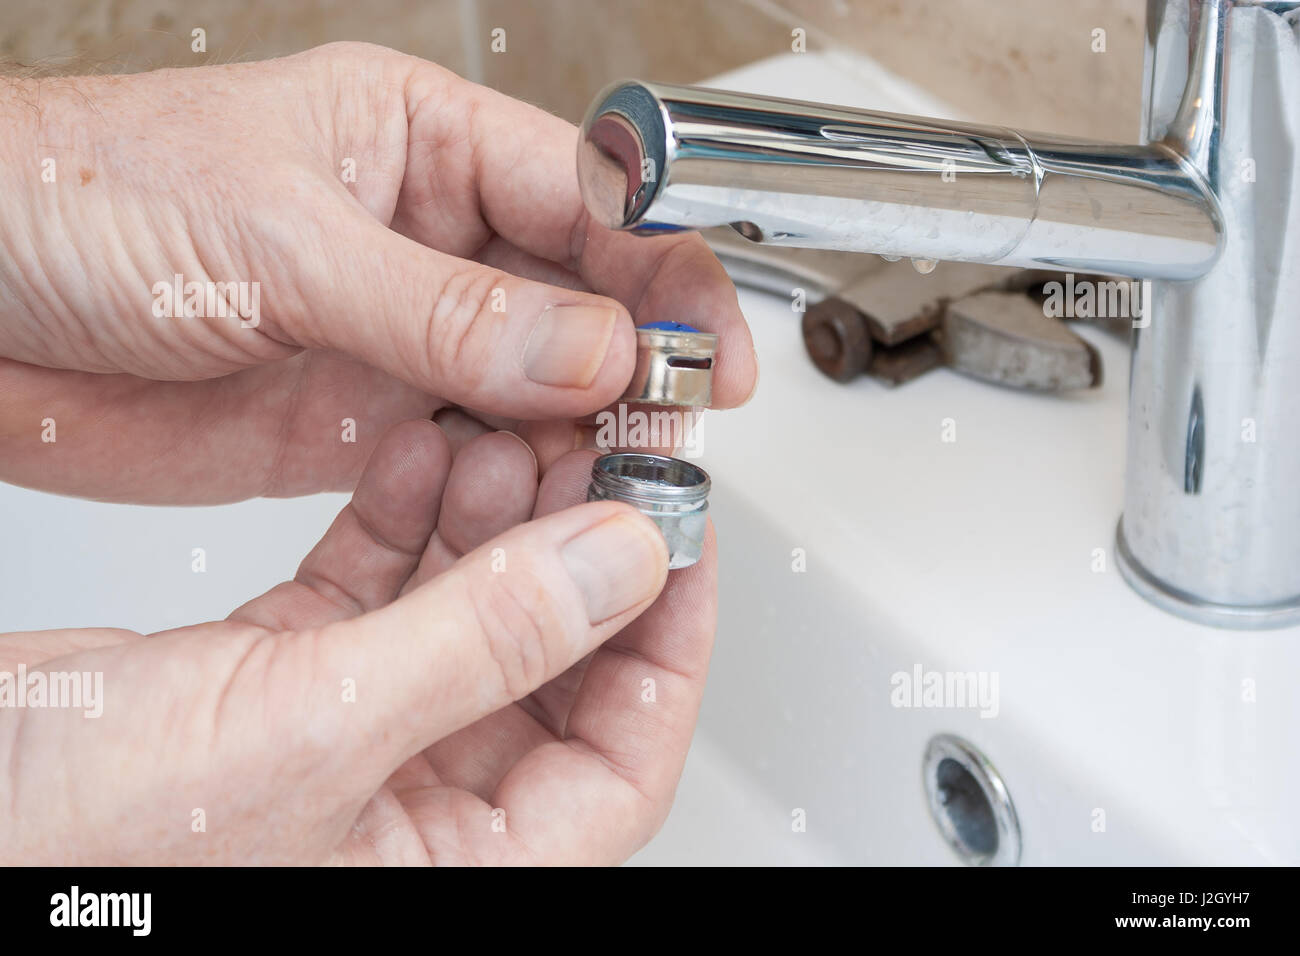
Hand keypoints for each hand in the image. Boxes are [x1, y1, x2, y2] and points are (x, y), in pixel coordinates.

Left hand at [0, 42, 754, 502]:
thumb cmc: (78, 201)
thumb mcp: (277, 240)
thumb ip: (440, 309)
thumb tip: (588, 348)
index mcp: (419, 144)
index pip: (587, 198)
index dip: (662, 269)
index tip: (706, 346)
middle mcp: (426, 241)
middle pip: (580, 302)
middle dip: (637, 365)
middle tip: (674, 432)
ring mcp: (400, 337)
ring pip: (536, 390)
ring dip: (584, 437)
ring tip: (621, 481)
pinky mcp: (361, 422)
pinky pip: (469, 454)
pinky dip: (514, 487)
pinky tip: (543, 509)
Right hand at [0, 421, 713, 864]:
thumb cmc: (72, 845)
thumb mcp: (317, 732)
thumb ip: (486, 643)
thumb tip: (621, 566)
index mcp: (452, 866)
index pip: (622, 762)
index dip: (668, 642)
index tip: (681, 537)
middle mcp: (411, 808)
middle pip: (552, 666)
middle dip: (577, 549)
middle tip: (603, 452)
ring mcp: (350, 735)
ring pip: (469, 609)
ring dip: (495, 515)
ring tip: (510, 429)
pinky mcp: (285, 678)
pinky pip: (381, 585)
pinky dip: (404, 513)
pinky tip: (424, 448)